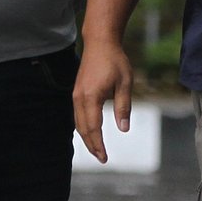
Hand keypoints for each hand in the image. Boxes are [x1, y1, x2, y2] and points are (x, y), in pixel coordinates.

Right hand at [72, 39, 133, 163]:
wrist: (100, 42)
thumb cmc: (115, 61)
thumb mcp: (125, 83)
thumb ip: (123, 107)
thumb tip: (124, 129)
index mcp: (91, 97)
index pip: (93, 128)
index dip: (99, 144)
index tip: (105, 158)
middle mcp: (80, 98)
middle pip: (83, 128)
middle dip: (91, 145)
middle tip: (102, 158)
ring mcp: (76, 94)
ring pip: (78, 123)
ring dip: (87, 137)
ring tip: (97, 149)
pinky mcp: (77, 91)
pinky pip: (78, 115)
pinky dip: (84, 127)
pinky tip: (90, 132)